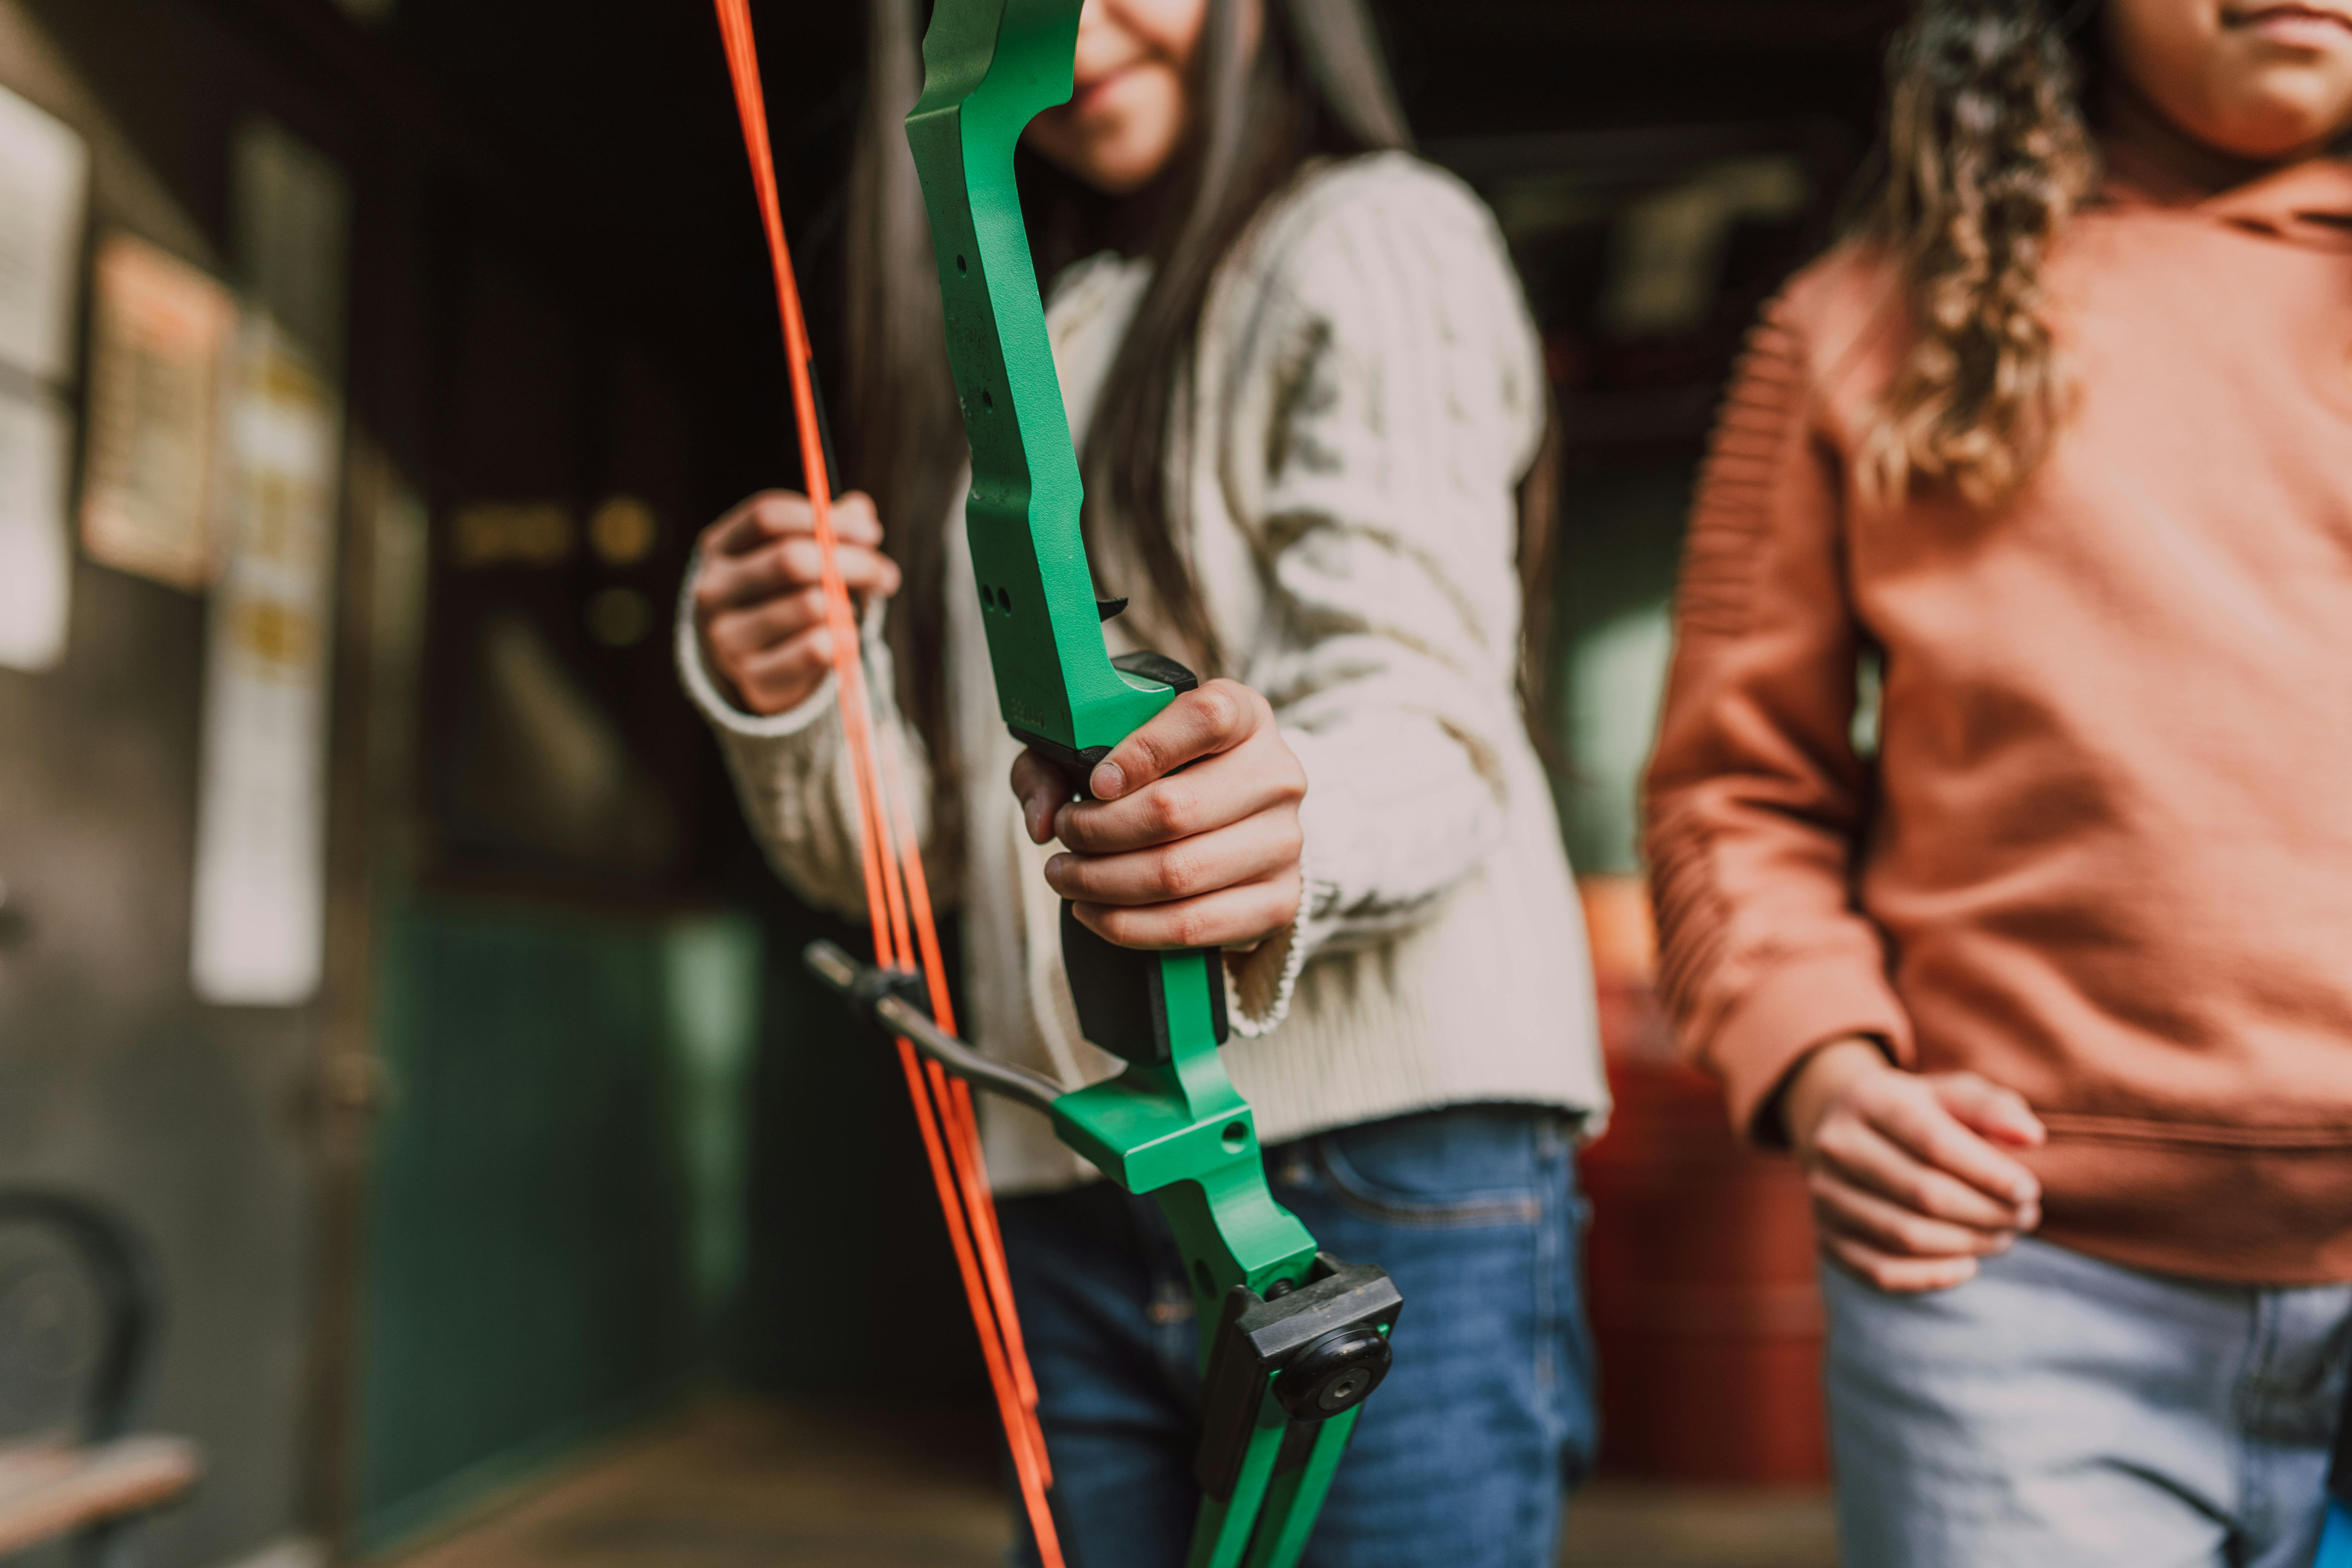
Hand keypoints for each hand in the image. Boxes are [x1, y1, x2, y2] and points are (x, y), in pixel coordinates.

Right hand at [691, 490, 900, 715]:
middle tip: (886, 574)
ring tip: (861, 609)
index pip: (767, 517)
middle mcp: (712, 590)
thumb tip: (860, 509)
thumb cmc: (781, 597)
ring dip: (850, 604)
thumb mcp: (796, 556)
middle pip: (791, 559)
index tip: (872, 533)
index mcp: (719, 548)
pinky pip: (815, 649)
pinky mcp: (752, 677)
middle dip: (854, 562)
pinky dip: (843, 639)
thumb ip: (827, 528)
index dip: (826, 519)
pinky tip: (846, 637)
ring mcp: (726, 637)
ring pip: (810, 605)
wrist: (752, 667)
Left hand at [1011, 680, 1306, 950]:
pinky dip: (1128, 926)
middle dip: (1098, 830)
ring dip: (1103, 882)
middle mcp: (1276, 775)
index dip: (1143, 751)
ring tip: (1066, 876)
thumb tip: (1042, 819)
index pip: (1206, 719)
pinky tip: (1094, 912)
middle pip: (1176, 808)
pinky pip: (1192, 926)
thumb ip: (1058, 763)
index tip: (1096, 782)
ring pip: (1178, 872)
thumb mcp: (1108, 746)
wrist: (1234, 824)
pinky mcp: (1279, 901)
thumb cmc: (1162, 776)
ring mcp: (1285, 841)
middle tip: (1064, 835)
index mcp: (1245, 716)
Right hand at [1781, 1037, 2045, 1292]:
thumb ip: (1993, 1108)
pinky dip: (1932, 1277)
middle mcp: (1835, 1145)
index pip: (1934, 1143)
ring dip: (1967, 1244)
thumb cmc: (1917, 1112)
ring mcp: (1824, 1195)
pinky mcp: (1825, 1237)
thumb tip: (2031, 1136)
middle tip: (2024, 1218)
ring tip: (2003, 1237)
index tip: (2029, 1190)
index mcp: (1868, 1099)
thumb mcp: (1952, 1095)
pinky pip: (1881, 1272)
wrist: (1845, 1131)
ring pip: (1904, 1236)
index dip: (1990, 1174)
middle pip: (1923, 1194)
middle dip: (1987, 1213)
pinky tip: (1968, 1265)